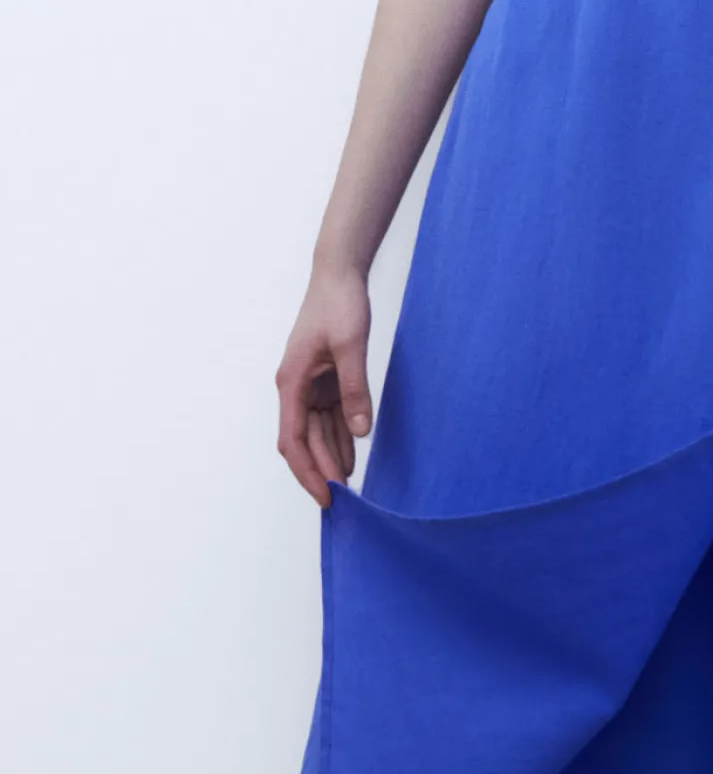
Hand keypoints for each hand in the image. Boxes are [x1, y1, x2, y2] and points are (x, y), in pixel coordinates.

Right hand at [274, 265, 372, 506]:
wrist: (339, 274)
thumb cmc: (339, 304)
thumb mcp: (351, 346)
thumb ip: (355, 389)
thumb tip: (360, 432)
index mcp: (291, 383)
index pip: (293, 440)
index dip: (307, 471)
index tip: (325, 496)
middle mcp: (295, 388)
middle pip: (304, 441)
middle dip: (321, 469)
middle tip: (343, 498)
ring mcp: (309, 384)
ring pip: (317, 431)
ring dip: (331, 455)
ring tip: (350, 483)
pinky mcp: (325, 378)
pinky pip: (329, 415)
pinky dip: (340, 435)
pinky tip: (352, 452)